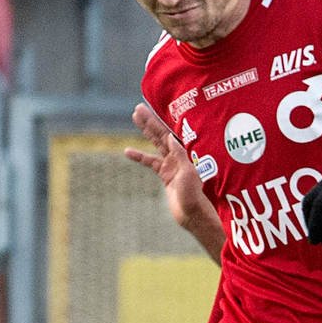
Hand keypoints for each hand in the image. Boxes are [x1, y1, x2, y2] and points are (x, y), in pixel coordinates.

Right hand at [126, 104, 207, 218]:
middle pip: (162, 134)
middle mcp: (179, 156)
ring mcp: (172, 165)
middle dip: (150, 120)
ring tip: (135, 117)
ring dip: (146, 130)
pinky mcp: (166, 175)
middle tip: (139, 107)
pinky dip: (139, 157)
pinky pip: (150, 162)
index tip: (151, 108)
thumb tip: (170, 137)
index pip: (170, 133)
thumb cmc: (194, 196)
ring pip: (156, 143)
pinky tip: (127, 151)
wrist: (192, 215)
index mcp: (185, 154)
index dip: (160, 121)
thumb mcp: (188, 175)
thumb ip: (179, 156)